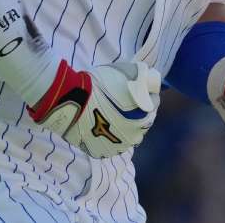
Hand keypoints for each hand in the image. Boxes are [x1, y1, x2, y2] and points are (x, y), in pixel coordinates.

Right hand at [27, 59, 160, 157]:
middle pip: (143, 122)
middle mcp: (135, 135)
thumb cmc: (99, 83)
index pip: (153, 103)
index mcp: (145, 116)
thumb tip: (150, 77)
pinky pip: (111, 145)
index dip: (147, 94)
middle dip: (137, 112)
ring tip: (112, 116)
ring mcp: (118, 147)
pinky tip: (102, 127)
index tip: (138, 89)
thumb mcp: (126, 70)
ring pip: (127, 136)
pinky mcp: (102, 153)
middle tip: (125, 103)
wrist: (70, 99)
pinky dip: (109, 137)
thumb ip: (142, 75)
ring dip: (125, 127)